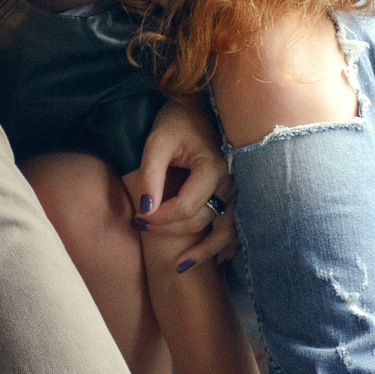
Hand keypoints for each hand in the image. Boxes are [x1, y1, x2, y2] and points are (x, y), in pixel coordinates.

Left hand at [127, 96, 237, 271]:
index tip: (138, 218)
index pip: (186, 207)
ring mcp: (236, 191)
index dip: (160, 218)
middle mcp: (230, 183)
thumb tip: (146, 210)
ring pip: (224, 231)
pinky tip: (216, 259)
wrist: (197, 108)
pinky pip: (235, 228)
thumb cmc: (176, 122)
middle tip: (141, 227)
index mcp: (213, 168)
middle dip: (169, 230)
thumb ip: (150, 176)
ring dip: (202, 251)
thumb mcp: (157, 143)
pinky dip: (225, 245)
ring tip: (179, 266)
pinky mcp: (235, 195)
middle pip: (200, 220)